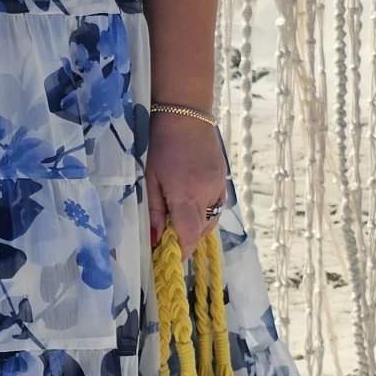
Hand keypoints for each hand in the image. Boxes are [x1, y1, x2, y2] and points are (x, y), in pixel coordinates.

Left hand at [145, 115, 225, 256]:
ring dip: (197, 225)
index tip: (171, 257)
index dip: (182, 251)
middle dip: (187, 238)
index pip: (189, 236)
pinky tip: (193, 200)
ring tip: (180, 214)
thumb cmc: (163, 147)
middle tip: (169, 234)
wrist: (187, 117)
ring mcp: (219, 187)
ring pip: (212, 220)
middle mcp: (206, 195)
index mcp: (186, 196)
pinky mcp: (224, 181)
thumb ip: (154, 212)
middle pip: (201, 232)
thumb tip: (155, 240)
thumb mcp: (151, 180)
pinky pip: (217, 206)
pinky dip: (206, 211)